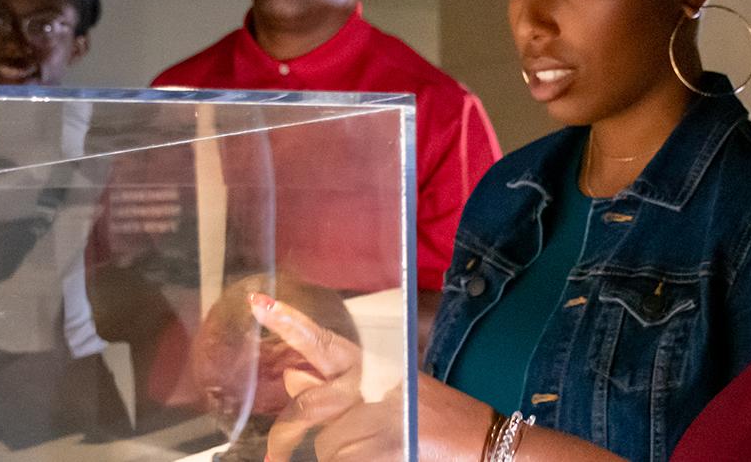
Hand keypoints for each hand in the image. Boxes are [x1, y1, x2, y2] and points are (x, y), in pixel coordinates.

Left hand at [249, 293, 493, 461]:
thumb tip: (295, 378)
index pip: (327, 345)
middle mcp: (376, 392)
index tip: (260, 304)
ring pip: (327, 449)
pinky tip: (385, 455)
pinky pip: (339, 461)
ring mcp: (379, 427)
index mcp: (379, 369)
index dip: (293, 325)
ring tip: (384, 451)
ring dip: (345, 456)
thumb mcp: (394, 397)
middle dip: (318, 437)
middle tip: (325, 447)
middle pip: (316, 416)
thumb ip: (339, 392)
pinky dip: (355, 460)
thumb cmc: (443, 426)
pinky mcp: (385, 454)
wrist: (490, 448)